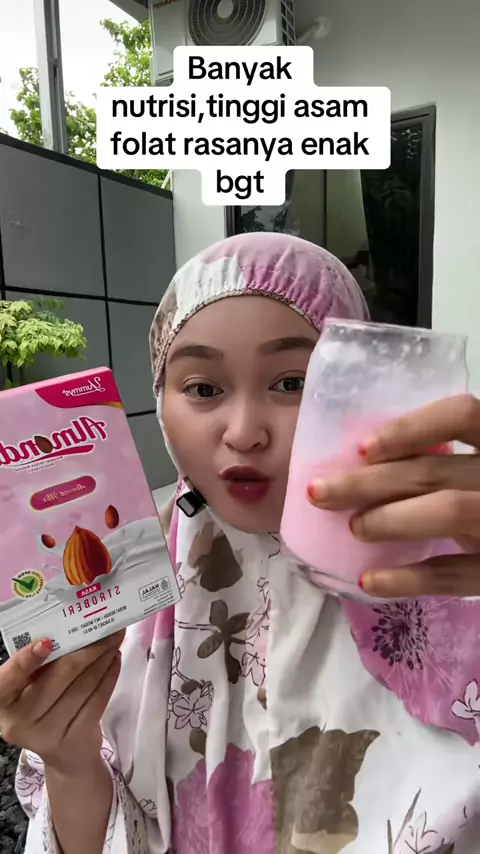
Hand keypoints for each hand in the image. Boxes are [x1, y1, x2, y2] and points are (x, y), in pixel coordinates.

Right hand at [0, 630, 123, 774]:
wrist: (63, 755)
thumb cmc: (43, 709)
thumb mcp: (30, 689)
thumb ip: (40, 665)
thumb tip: (71, 629)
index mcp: (3, 702)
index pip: (7, 680)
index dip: (25, 660)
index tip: (46, 642)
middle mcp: (19, 721)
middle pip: (59, 676)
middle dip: (86, 647)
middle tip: (104, 626)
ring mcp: (48, 734)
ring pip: (83, 685)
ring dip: (102, 658)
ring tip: (113, 639)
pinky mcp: (76, 740)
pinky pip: (97, 700)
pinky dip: (109, 676)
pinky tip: (114, 660)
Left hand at [307, 394, 479, 598]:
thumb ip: (454, 455)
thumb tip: (370, 458)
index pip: (462, 415)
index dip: (411, 428)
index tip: (362, 449)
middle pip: (436, 470)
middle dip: (370, 481)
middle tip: (320, 492)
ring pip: (450, 511)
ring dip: (392, 518)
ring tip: (354, 527)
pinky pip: (456, 575)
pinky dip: (409, 579)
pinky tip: (368, 580)